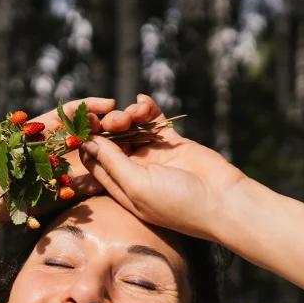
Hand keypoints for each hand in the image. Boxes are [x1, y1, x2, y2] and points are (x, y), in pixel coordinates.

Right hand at [0, 97, 159, 222]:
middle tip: (145, 127)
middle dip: (128, 131)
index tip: (151, 148)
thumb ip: (82, 196)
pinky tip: (107, 103)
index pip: (116, 160)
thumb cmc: (22, 203)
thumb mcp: (60, 204)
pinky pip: (71, 111)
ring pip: (94, 123)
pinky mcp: (47, 122)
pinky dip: (88, 106)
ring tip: (131, 114)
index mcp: (85, 173)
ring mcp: (63, 136)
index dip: (134, 153)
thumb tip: (115, 201)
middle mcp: (77, 153)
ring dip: (113, 118)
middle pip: (110, 138)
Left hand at [76, 94, 245, 238]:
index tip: (81, 126)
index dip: (87, 144)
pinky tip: (143, 100)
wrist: (222, 201)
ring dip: (129, 116)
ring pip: (132, 129)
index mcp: (122, 188)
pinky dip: (148, 109)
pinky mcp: (173, 144)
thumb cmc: (177, 203)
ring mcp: (155, 157)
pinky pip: (156, 122)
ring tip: (135, 112)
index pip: (96, 163)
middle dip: (108, 127)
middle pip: (112, 143)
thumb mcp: (136, 186)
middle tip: (111, 117)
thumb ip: (112, 163)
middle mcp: (136, 172)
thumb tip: (87, 143)